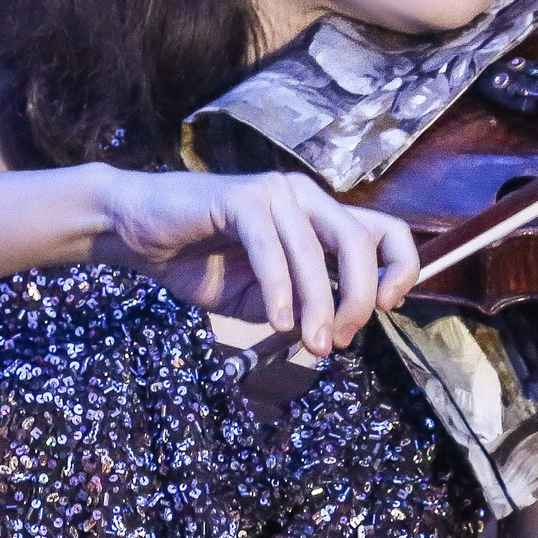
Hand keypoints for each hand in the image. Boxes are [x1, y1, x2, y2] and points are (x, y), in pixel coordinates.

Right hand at [83, 167, 419, 355]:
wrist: (137, 234)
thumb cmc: (200, 262)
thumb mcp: (260, 300)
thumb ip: (298, 308)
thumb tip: (331, 332)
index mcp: (319, 218)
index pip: (386, 231)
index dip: (400, 269)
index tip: (385, 309)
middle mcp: (305, 198)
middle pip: (360, 240)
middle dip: (358, 298)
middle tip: (339, 340)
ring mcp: (274, 193)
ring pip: (316, 249)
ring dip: (319, 304)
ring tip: (312, 344)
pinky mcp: (241, 198)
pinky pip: (271, 246)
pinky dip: (280, 288)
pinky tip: (277, 321)